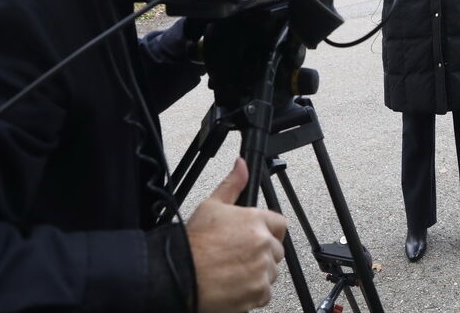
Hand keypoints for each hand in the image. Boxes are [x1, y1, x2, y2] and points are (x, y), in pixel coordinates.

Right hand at [188, 158, 286, 312]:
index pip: (280, 224)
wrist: (180, 276)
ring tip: (233, 272)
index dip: (269, 231)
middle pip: (276, 250)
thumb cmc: (193, 245)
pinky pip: (265, 293)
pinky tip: (235, 285)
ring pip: (271, 272)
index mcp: (256, 221)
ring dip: (258, 274)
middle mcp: (263, 244)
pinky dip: (253, 293)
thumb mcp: (211, 205)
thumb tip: (241, 165)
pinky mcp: (259, 292)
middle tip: (240, 258)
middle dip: (262, 254)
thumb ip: (232, 184)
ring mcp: (262, 269)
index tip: (259, 238)